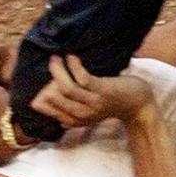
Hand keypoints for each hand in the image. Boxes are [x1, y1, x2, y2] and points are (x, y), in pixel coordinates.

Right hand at [30, 55, 153, 128]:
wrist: (139, 105)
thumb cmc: (114, 103)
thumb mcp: (91, 110)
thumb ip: (74, 108)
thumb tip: (50, 108)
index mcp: (79, 119)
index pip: (53, 113)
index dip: (42, 102)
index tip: (37, 90)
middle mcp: (84, 113)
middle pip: (57, 99)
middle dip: (48, 81)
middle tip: (49, 62)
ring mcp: (93, 102)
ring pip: (67, 88)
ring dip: (58, 72)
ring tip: (56, 58)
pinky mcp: (103, 91)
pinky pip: (83, 78)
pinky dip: (74, 67)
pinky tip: (71, 57)